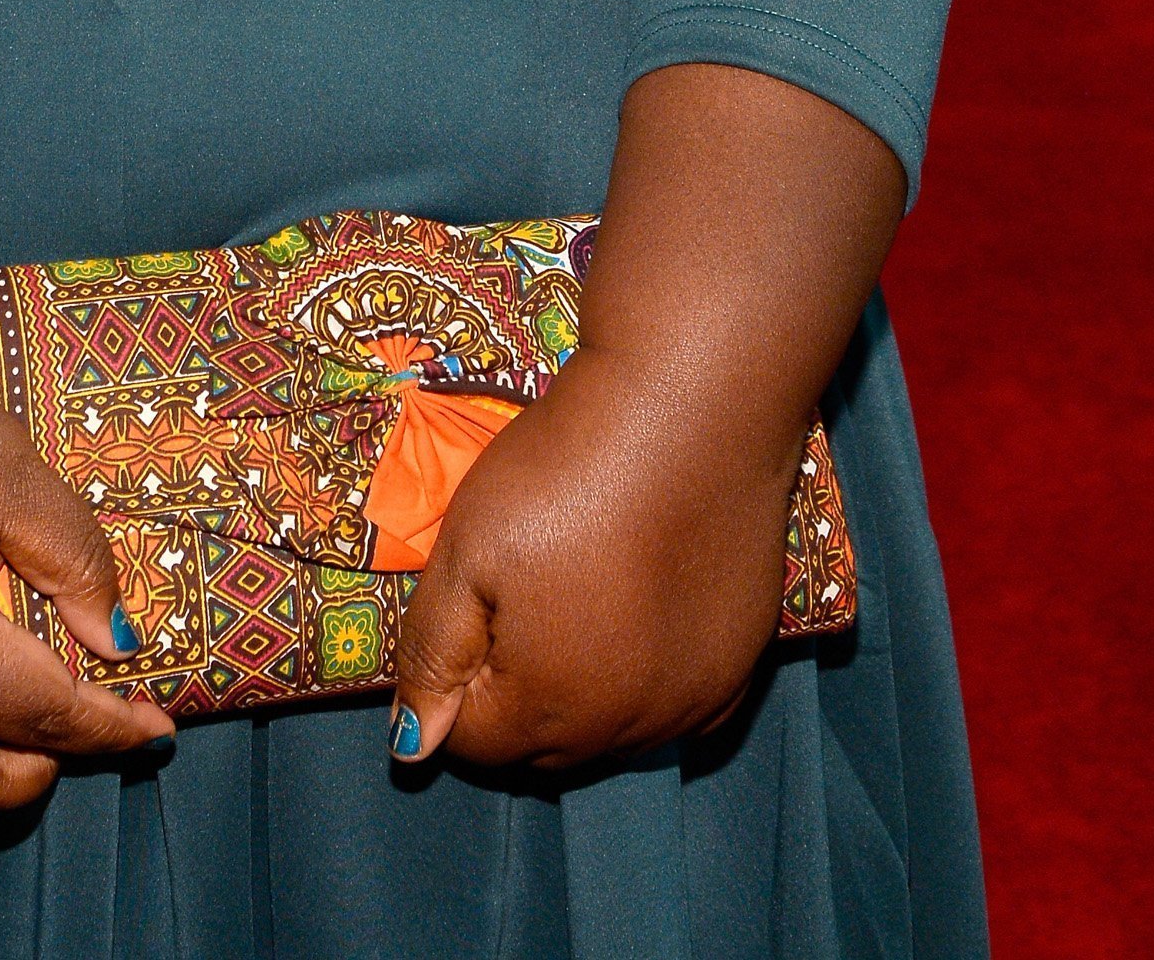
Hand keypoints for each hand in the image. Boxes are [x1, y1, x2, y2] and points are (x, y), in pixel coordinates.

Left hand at [386, 64, 903, 773]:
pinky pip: (678, 702)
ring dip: (582, 690)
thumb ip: (434, 654)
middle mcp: (633, 728)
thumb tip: (411, 748)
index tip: (464, 606)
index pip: (477, 740)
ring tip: (575, 591)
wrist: (688, 406)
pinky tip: (639, 609)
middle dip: (512, 696)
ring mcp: (697, 699)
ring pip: (616, 731)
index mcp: (554, 706)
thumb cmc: (561, 473)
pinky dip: (648, 677)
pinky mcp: (742, 660)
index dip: (453, 679)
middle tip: (512, 596)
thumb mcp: (467, 551)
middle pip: (546, 746)